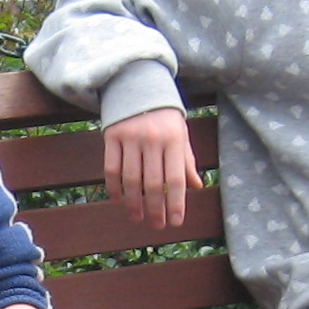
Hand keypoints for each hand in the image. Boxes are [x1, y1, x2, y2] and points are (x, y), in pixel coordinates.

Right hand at [105, 109, 201, 230]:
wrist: (138, 83)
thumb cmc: (164, 115)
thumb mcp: (181, 133)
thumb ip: (186, 160)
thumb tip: (196, 186)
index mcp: (174, 139)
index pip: (175, 178)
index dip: (175, 203)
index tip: (175, 222)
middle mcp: (153, 139)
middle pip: (152, 184)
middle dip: (155, 209)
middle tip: (157, 225)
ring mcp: (130, 138)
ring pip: (131, 179)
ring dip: (134, 204)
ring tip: (138, 218)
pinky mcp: (112, 136)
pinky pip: (111, 168)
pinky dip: (114, 187)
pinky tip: (119, 200)